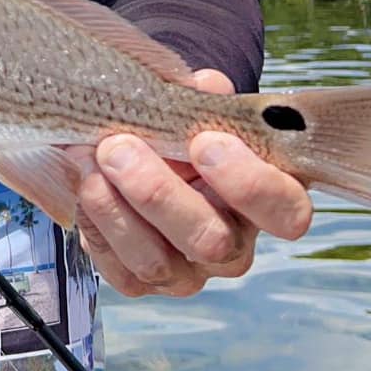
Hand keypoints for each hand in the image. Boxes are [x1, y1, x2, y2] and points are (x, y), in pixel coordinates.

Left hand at [70, 69, 313, 297]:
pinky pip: (118, 271)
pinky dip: (95, 224)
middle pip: (211, 241)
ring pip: (156, 262)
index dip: (249, 184)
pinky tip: (84, 183)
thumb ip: (206, 99)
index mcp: (267, 202)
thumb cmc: (184, 133)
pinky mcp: (142, 284)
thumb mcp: (201, 111)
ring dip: (114, 207)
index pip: (285, 213)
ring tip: (89, 158)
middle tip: (119, 145)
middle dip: (158, 192)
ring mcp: (188, 273)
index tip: (205, 141)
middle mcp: (233, 248)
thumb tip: (206, 86)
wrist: (145, 158)